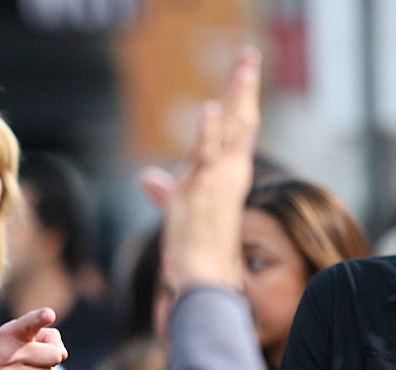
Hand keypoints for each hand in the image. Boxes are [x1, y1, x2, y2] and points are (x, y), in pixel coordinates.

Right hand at [0, 308, 66, 369]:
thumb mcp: (12, 335)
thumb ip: (42, 335)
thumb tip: (64, 354)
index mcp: (8, 334)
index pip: (27, 324)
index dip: (38, 318)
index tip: (49, 314)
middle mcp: (8, 354)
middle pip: (54, 355)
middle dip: (50, 357)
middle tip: (34, 357)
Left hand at [158, 47, 261, 295]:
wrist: (201, 286)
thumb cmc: (192, 258)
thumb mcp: (178, 213)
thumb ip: (164, 191)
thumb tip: (146, 177)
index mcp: (227, 181)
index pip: (236, 136)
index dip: (239, 107)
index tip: (242, 80)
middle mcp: (227, 177)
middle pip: (240, 123)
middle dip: (244, 88)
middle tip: (249, 56)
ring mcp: (216, 183)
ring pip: (232, 129)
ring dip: (238, 94)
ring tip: (245, 62)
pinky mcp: (201, 194)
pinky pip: (208, 157)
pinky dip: (209, 132)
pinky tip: (211, 108)